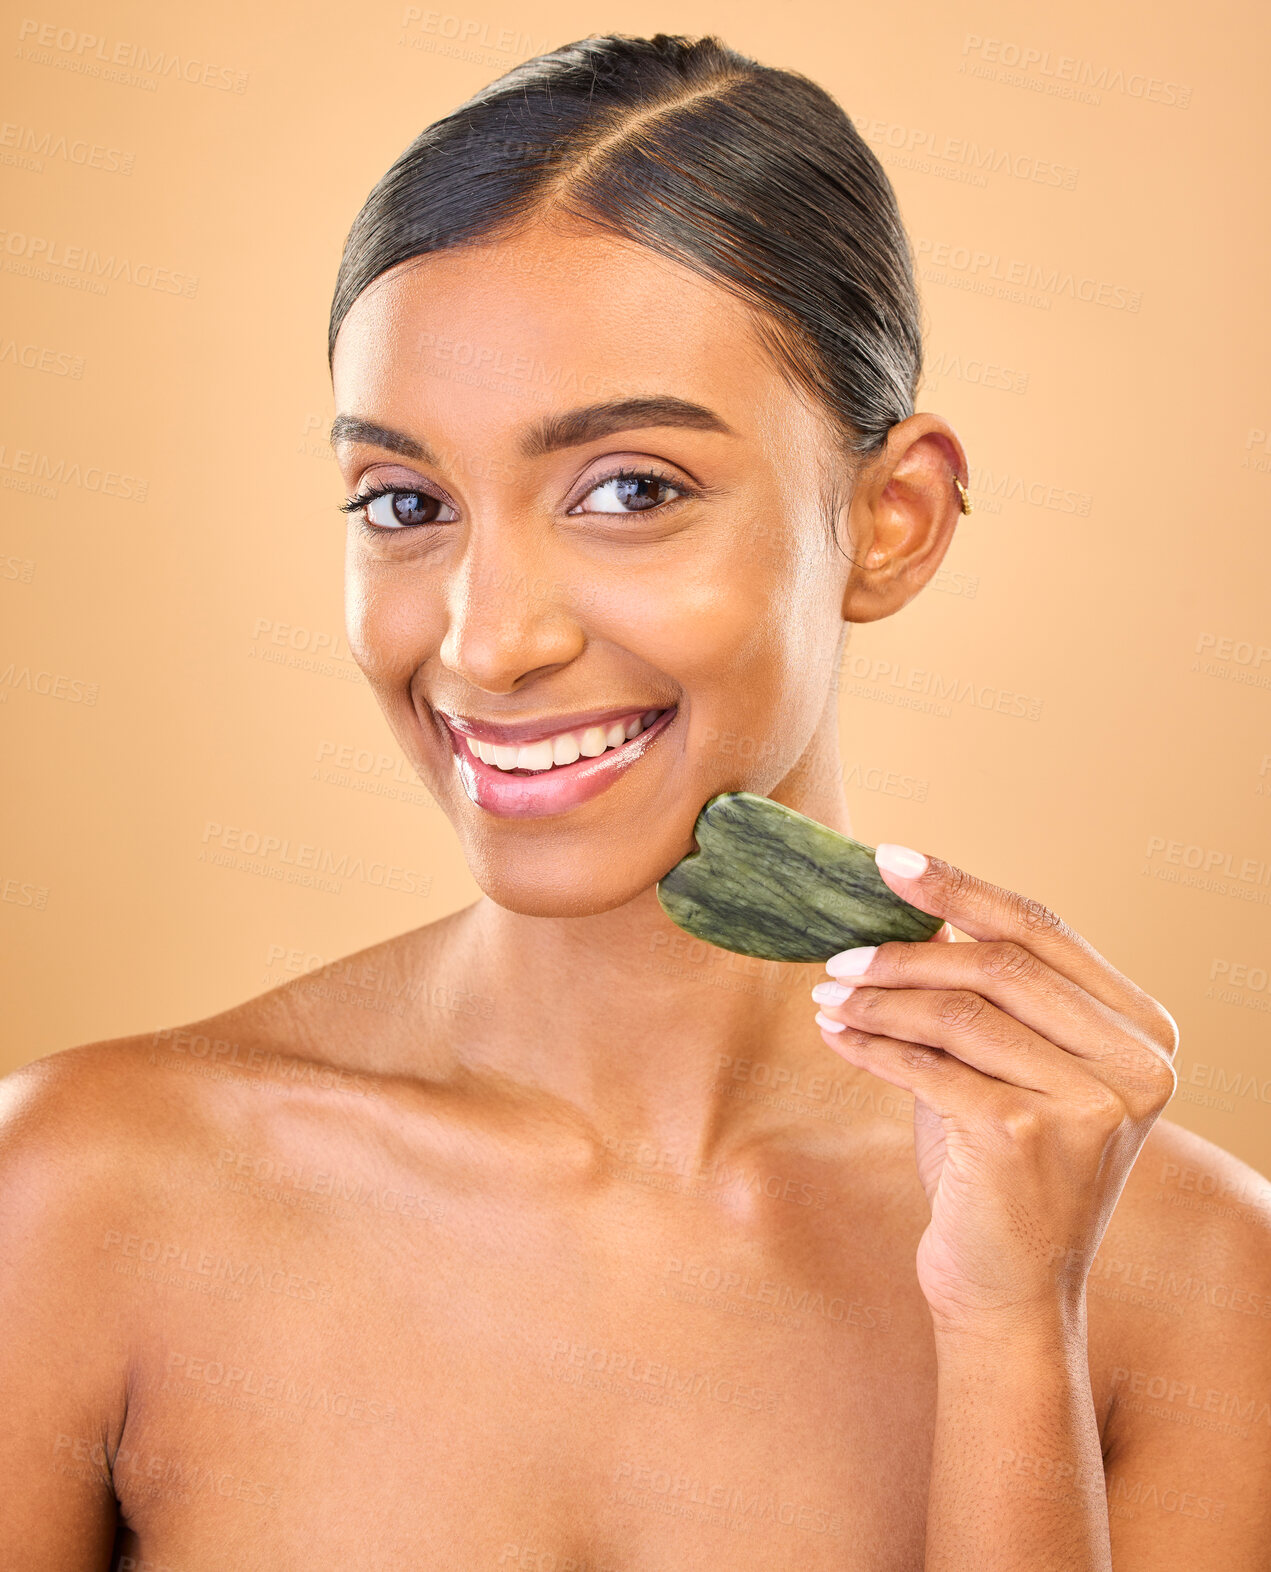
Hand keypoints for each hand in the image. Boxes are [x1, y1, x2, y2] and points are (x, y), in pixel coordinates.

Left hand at [809, 843, 1178, 1336]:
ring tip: (829, 996)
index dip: (963, 887)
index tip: (891, 862)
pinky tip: (837, 1035)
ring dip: (879, 998)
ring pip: (958, 1011)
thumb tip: (921, 906)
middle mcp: (1134, 1063)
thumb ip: (985, 993)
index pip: (1043, 930)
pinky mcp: (1025, 1136)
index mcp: (1144, 1030)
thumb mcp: (1005, 1067)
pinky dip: (873, 1045)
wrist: (1009, 1292)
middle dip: (905, 950)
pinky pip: (928, 1065)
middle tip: (838, 953)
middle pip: (998, 963)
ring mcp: (1087, 1103)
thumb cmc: (1001, 1170)